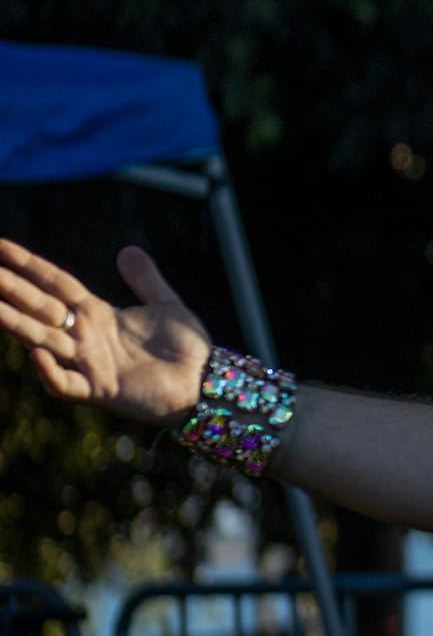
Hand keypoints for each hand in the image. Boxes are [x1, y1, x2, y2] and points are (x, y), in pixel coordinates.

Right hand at [0, 239, 210, 426]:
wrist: (209, 384)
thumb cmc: (187, 348)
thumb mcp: (166, 305)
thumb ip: (145, 279)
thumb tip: (127, 250)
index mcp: (98, 314)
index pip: (55, 284)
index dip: (29, 265)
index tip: (0, 245)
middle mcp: (86, 337)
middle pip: (40, 307)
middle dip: (11, 289)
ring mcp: (90, 363)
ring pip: (42, 340)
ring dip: (15, 324)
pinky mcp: (101, 389)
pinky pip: (66, 383)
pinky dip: (50, 372)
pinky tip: (37, 354)